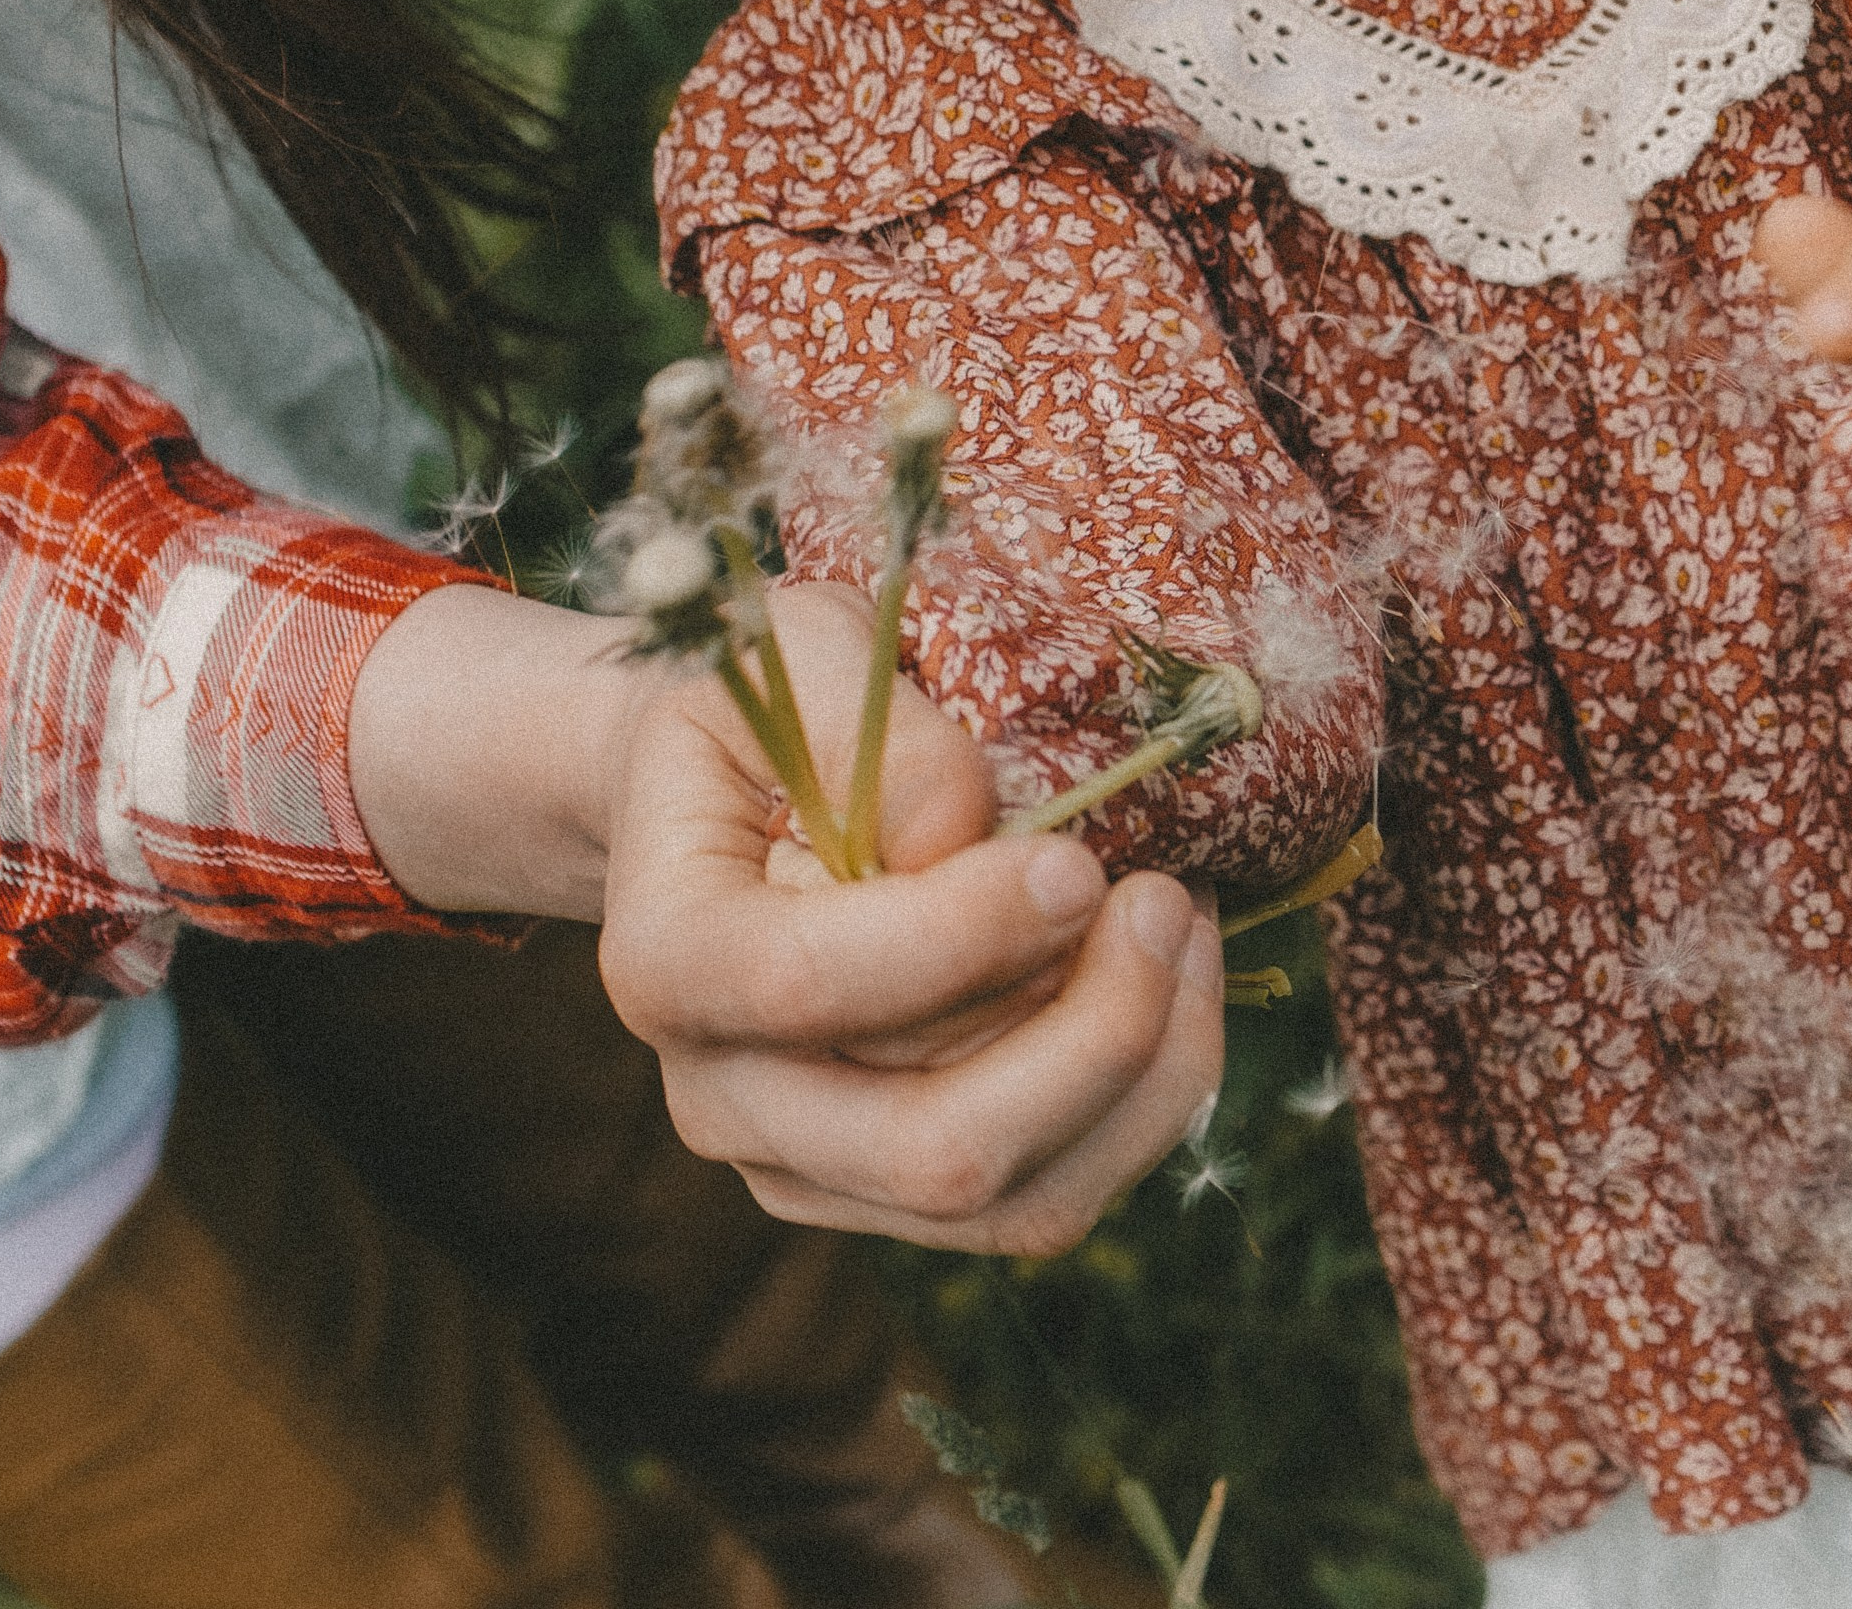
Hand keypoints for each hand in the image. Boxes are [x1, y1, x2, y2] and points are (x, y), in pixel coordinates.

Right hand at [595, 583, 1226, 1251]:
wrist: (728, 795)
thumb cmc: (767, 706)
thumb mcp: (797, 648)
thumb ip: (868, 723)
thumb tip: (959, 830)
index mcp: (665, 954)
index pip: (804, 984)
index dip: (956, 935)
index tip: (1074, 858)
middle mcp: (723, 1097)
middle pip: (929, 1146)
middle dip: (1089, 1036)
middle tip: (1168, 899)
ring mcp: (810, 1167)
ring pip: (1014, 1203)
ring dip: (1142, 1076)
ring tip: (1187, 924)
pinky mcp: (896, 1194)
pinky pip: (1050, 1200)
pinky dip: (1143, 1103)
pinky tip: (1172, 979)